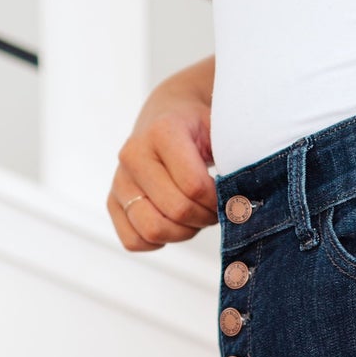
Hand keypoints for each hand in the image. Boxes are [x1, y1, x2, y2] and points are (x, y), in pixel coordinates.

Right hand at [108, 60, 217, 252]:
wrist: (167, 114)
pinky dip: (158, 242)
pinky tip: (173, 223)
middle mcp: (133, 154)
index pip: (194, 187)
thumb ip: (232, 162)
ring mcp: (120, 180)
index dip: (218, 201)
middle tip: (214, 210)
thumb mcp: (220, 132)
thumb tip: (241, 207)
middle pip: (175, 211)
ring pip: (152, 230)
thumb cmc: (200, 128)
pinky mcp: (113, 202)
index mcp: (162, 132)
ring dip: (182, 233)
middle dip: (203, 218)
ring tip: (194, 216)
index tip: (228, 196)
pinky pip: (133, 241)